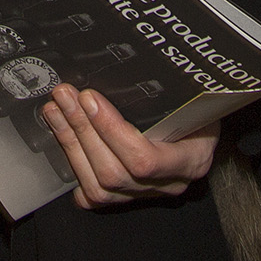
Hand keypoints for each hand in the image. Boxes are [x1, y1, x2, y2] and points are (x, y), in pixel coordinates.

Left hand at [42, 84, 218, 209]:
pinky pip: (92, 194)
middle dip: (82, 130)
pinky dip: (72, 165)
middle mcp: (169, 184)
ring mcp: (146, 195)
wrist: (204, 130)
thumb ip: (169, 91)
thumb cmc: (201, 109)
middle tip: (64, 96)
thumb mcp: (195, 96)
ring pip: (99, 186)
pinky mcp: (126, 198)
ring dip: (71, 144)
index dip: (110, 130)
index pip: (144, 159)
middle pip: (114, 172)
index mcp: (191, 160)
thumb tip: (132, 63)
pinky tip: (62, 136)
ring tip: (56, 111)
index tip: (90, 98)